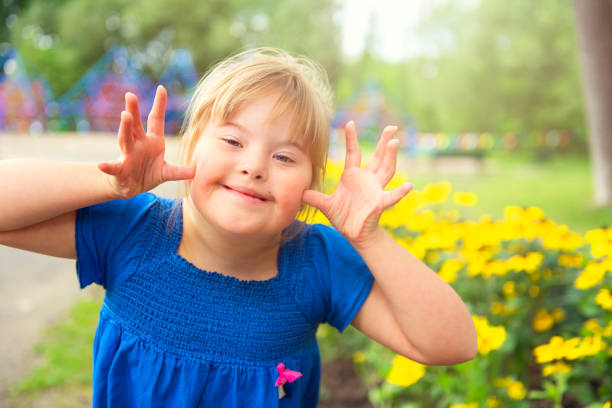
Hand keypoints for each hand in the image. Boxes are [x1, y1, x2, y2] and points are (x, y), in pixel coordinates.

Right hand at [98, 85, 194, 198]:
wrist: (130, 187)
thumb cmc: (148, 173)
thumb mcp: (166, 173)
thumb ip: (178, 171)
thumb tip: (195, 172)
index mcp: (152, 141)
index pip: (155, 120)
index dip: (159, 105)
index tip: (162, 88)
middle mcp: (138, 144)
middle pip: (136, 125)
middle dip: (134, 110)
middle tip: (131, 95)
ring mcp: (128, 155)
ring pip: (125, 139)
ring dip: (125, 127)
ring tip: (125, 115)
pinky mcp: (119, 170)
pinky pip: (113, 167)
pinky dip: (107, 166)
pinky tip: (101, 165)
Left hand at [302, 121, 413, 246]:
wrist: (354, 234)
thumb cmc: (343, 217)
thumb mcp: (326, 205)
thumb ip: (314, 198)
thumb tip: (300, 192)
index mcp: (353, 176)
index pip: (353, 153)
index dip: (351, 138)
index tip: (350, 123)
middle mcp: (367, 180)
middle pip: (378, 157)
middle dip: (384, 142)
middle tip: (391, 127)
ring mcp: (375, 190)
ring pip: (386, 170)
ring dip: (390, 157)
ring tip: (394, 142)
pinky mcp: (379, 203)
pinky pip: (391, 197)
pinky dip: (400, 192)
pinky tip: (409, 185)